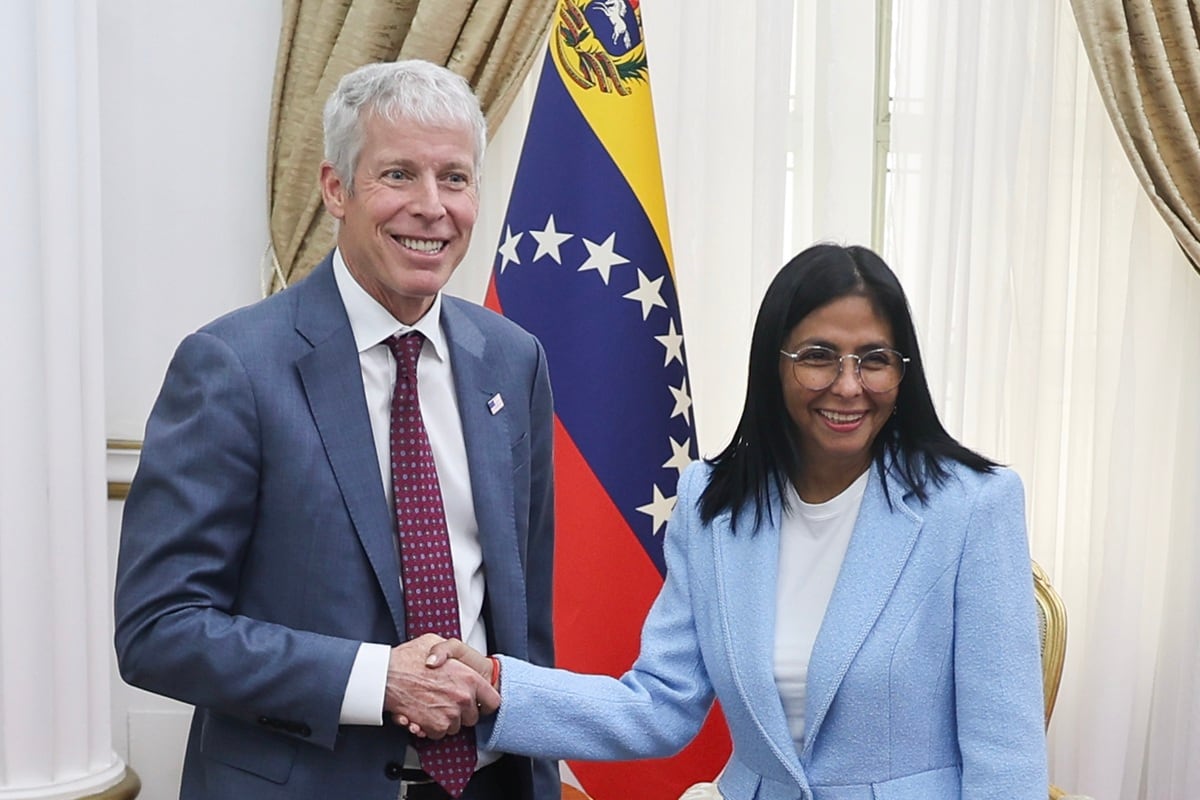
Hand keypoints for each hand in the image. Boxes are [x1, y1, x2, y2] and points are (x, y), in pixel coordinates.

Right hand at [383, 634, 498, 738]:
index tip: (478, 703)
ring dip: (445, 720)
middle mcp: (463, 698)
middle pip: (472, 717)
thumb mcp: (433, 641)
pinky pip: (439, 734)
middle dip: (461, 713)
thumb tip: (450, 656)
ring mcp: (450, 714)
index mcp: (470, 678)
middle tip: (447, 702)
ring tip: (432, 706)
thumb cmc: (408, 659)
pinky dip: (431, 728)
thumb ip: (448, 650)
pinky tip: (423, 715)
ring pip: (455, 727)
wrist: (386, 677)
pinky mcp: (435, 727)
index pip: (493, 701)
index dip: (485, 703)